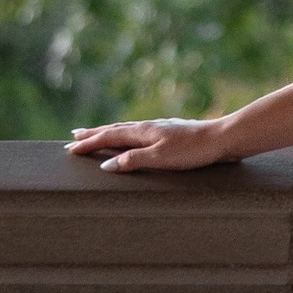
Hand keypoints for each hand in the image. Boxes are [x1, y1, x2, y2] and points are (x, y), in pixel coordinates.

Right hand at [65, 117, 240, 173]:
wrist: (223, 138)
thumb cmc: (192, 151)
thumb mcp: (160, 159)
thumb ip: (132, 161)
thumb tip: (105, 166)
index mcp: (142, 132)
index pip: (109, 137)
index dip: (89, 144)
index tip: (70, 148)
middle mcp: (148, 127)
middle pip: (115, 129)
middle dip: (93, 134)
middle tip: (75, 136)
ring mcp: (160, 128)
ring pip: (127, 129)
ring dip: (109, 132)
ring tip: (97, 133)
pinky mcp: (171, 133)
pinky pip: (140, 133)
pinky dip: (127, 134)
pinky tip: (134, 137)